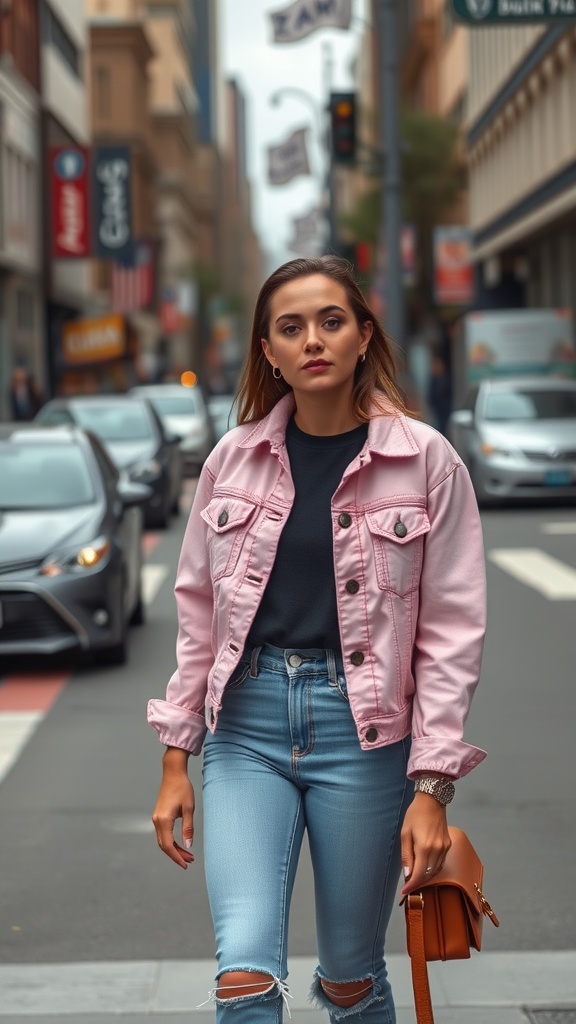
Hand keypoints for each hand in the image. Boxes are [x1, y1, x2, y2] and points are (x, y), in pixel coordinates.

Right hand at [152, 755, 194, 869]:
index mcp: (163, 820)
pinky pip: (163, 834)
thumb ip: (188, 828)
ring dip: (174, 849)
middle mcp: (157, 821)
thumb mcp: (189, 808)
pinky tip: (180, 843)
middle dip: (176, 855)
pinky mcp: (158, 816)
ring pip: (163, 840)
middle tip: (190, 861)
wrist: (173, 773)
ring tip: (188, 854)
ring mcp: (156, 818)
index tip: (185, 865)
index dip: (177, 857)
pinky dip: (171, 841)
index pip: (168, 846)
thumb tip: (188, 845)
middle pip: (164, 845)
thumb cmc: (182, 788)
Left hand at [400, 792, 450, 894]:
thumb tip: (407, 874)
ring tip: (414, 878)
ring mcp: (444, 848)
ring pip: (435, 871)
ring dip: (425, 877)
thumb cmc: (415, 815)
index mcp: (424, 847)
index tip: (404, 891)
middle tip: (408, 886)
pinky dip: (432, 869)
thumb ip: (406, 855)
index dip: (411, 885)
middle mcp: (437, 850)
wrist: (431, 801)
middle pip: (428, 875)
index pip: (419, 874)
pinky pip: (440, 863)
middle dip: (417, 882)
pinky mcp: (448, 845)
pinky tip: (425, 868)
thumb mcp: (405, 834)